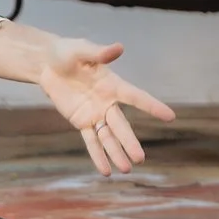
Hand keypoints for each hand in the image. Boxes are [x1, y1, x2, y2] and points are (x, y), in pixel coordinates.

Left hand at [32, 38, 177, 174]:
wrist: (47, 63)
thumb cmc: (68, 53)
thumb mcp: (81, 50)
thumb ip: (99, 53)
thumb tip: (119, 47)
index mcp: (112, 84)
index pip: (136, 97)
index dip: (152, 106)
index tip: (170, 116)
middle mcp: (107, 102)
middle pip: (121, 125)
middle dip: (129, 142)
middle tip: (140, 159)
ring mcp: (95, 114)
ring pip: (108, 137)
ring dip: (116, 153)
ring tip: (127, 169)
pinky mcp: (81, 121)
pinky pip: (90, 140)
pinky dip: (97, 155)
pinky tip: (106, 170)